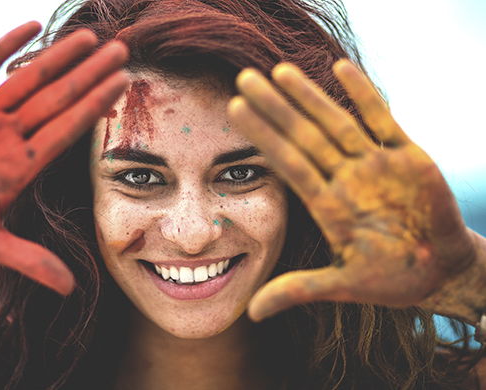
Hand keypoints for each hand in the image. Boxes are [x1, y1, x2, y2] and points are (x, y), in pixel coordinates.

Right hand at [0, 22, 128, 294]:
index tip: (124, 83)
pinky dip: (4, 47)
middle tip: (123, 49)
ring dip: (56, 57)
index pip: (67, 129)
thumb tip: (72, 289)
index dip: (95, 106)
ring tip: (89, 37)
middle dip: (88, 75)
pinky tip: (30, 25)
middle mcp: (10, 135)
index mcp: (21, 165)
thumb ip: (29, 259)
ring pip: (27, 79)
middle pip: (57, 99)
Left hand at [228, 59, 476, 320]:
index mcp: (327, 204)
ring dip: (309, 96)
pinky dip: (365, 96)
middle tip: (243, 77)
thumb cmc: (392, 279)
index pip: (287, 162)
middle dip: (275, 107)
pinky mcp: (409, 157)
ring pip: (336, 123)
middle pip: (304, 135)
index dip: (262, 136)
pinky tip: (341, 68)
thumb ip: (298, 290)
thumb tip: (251, 313)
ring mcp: (375, 165)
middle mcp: (345, 178)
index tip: (234, 111)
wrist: (441, 272)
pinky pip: (384, 121)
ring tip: (280, 70)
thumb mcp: (342, 286)